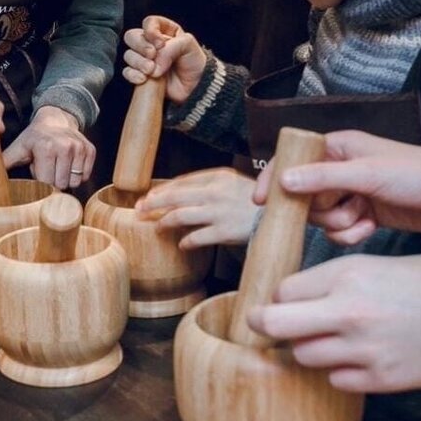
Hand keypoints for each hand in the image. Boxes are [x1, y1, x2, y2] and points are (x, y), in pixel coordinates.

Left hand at [2, 106, 94, 189]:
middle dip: (53, 181)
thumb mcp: (18, 147)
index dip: (41, 181)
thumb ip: (4, 162)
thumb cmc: (35, 137)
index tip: (38, 173)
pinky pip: (86, 175)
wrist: (56, 118)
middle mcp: (65, 146)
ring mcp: (80, 147)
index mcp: (45, 147)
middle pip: (62, 184)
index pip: (47, 182)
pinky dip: (77, 174)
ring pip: (75, 181)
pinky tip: (68, 164)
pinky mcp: (90, 150)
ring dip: (65, 178)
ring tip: (57, 166)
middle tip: (48, 168)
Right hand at [121, 15, 206, 103]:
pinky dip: (133, 75)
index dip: (151, 31)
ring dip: (138, 62)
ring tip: (152, 70)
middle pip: (132, 36)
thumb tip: (154, 61)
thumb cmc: (194, 62)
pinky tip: (144, 79)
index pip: (149, 22)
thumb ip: (170, 47)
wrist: (196, 86)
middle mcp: (151, 43)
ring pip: (129, 55)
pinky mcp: (141, 75)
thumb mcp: (188, 45)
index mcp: (164, 30)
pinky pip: (127, 72)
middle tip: (152, 55)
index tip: (160, 44)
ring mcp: (145, 59)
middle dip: (141, 46)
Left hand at [134, 168, 258, 248]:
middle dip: (152, 204)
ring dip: (163, 223)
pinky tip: (181, 245)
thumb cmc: (256, 201)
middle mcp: (215, 192)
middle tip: (139, 210)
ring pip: (179, 216)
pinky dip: (185, 242)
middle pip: (173, 196)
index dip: (160, 190)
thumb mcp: (233, 183)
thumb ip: (210, 185)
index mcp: (218, 176)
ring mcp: (219, 212)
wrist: (281, 216)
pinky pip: (195, 238)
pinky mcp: (224, 232)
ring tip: (157, 228)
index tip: (147, 197)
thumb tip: (179, 194)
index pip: (180, 181)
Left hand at [247, 253, 420, 392]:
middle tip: (264, 325)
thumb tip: (293, 297)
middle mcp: (347, 313)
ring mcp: (362, 350)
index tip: (282, 301)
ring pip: (304, 356)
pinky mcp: (379, 379)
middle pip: (275, 326)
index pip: (282, 291)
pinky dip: (340, 371)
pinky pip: (336, 379)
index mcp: (347, 276)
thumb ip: (333, 282)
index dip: (279, 297)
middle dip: (265, 326)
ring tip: (332, 339)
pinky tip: (359, 358)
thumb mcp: (378, 264)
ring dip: (310, 349)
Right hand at [253, 130, 420, 244]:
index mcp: (337, 148)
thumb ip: (324, 178)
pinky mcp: (363, 215)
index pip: (293, 162)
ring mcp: (351, 194)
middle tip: (345, 206)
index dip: (274, 180)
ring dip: (339, 223)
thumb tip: (283, 181)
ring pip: (321, 218)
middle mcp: (339, 170)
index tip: (261, 201)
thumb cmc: (418, 174)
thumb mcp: (368, 173)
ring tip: (364, 216)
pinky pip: (339, 231)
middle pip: (304, 197)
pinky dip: (351, 234)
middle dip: (320, 209)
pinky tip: (371, 227)